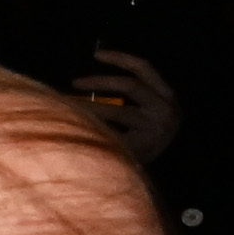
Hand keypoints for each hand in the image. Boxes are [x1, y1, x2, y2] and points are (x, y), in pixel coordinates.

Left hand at [77, 47, 184, 164]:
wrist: (146, 180)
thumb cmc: (140, 143)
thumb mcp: (140, 116)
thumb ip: (125, 98)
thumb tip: (88, 80)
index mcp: (167, 97)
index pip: (145, 68)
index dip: (121, 58)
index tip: (97, 54)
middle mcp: (166, 109)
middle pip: (129, 85)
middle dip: (98, 81)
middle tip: (73, 83)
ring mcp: (157, 127)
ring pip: (115, 110)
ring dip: (87, 108)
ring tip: (66, 108)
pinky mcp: (144, 145)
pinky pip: (108, 131)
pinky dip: (90, 129)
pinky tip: (76, 130)